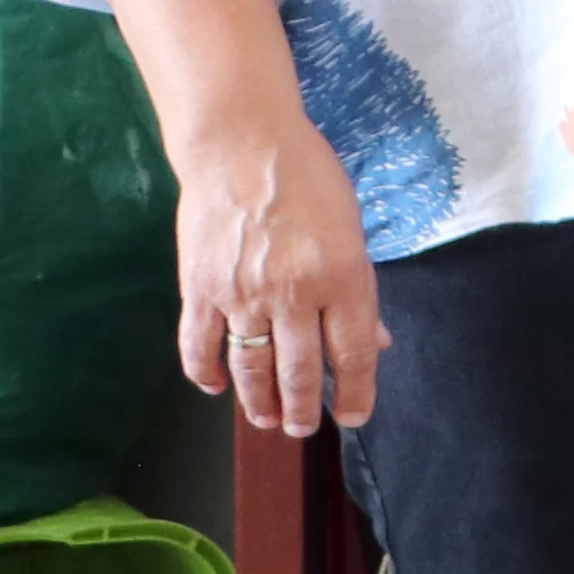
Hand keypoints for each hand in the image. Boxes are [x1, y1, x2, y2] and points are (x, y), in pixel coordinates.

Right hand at [174, 122, 385, 435]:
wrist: (241, 144)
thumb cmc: (308, 180)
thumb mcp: (352, 232)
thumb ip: (359, 292)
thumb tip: (374, 342)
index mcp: (341, 278)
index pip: (354, 355)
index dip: (357, 394)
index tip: (354, 417)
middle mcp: (293, 295)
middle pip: (301, 373)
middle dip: (304, 409)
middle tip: (304, 428)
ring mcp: (241, 295)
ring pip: (250, 369)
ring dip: (259, 402)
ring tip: (268, 419)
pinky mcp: (200, 288)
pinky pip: (199, 345)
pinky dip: (204, 372)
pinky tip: (214, 387)